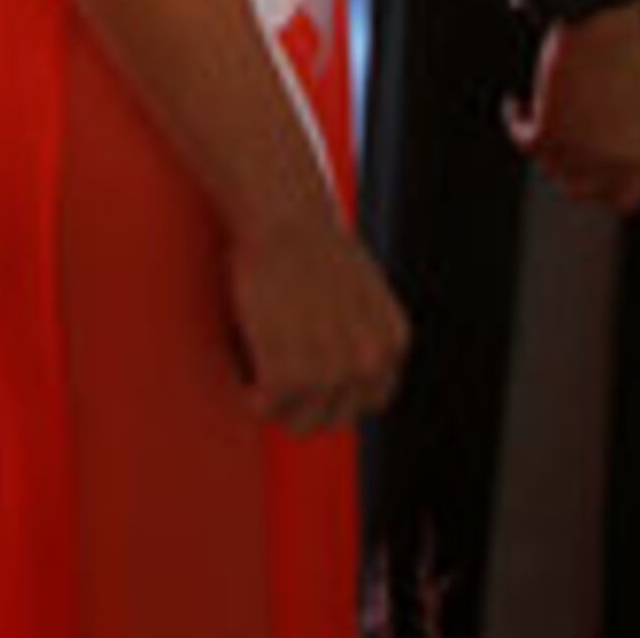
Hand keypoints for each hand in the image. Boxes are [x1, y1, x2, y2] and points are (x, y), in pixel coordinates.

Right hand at [223, 203, 406, 435]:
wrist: (285, 215)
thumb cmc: (309, 242)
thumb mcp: (359, 291)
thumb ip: (358, 331)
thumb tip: (340, 365)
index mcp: (392, 340)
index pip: (371, 400)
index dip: (337, 395)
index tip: (310, 384)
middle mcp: (371, 363)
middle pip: (336, 419)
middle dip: (304, 407)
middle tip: (276, 386)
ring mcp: (333, 372)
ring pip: (302, 423)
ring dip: (276, 407)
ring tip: (258, 385)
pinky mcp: (291, 375)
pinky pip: (269, 408)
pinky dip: (253, 400)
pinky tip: (246, 382)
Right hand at [505, 0, 639, 214]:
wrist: (600, 18)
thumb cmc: (620, 44)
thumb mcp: (639, 95)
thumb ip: (626, 130)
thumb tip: (593, 147)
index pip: (629, 195)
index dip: (602, 185)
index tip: (583, 167)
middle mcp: (623, 157)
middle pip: (584, 190)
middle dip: (564, 170)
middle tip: (550, 146)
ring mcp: (587, 151)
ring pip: (551, 168)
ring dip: (540, 144)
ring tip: (533, 112)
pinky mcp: (551, 134)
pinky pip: (524, 140)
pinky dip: (516, 122)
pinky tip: (517, 104)